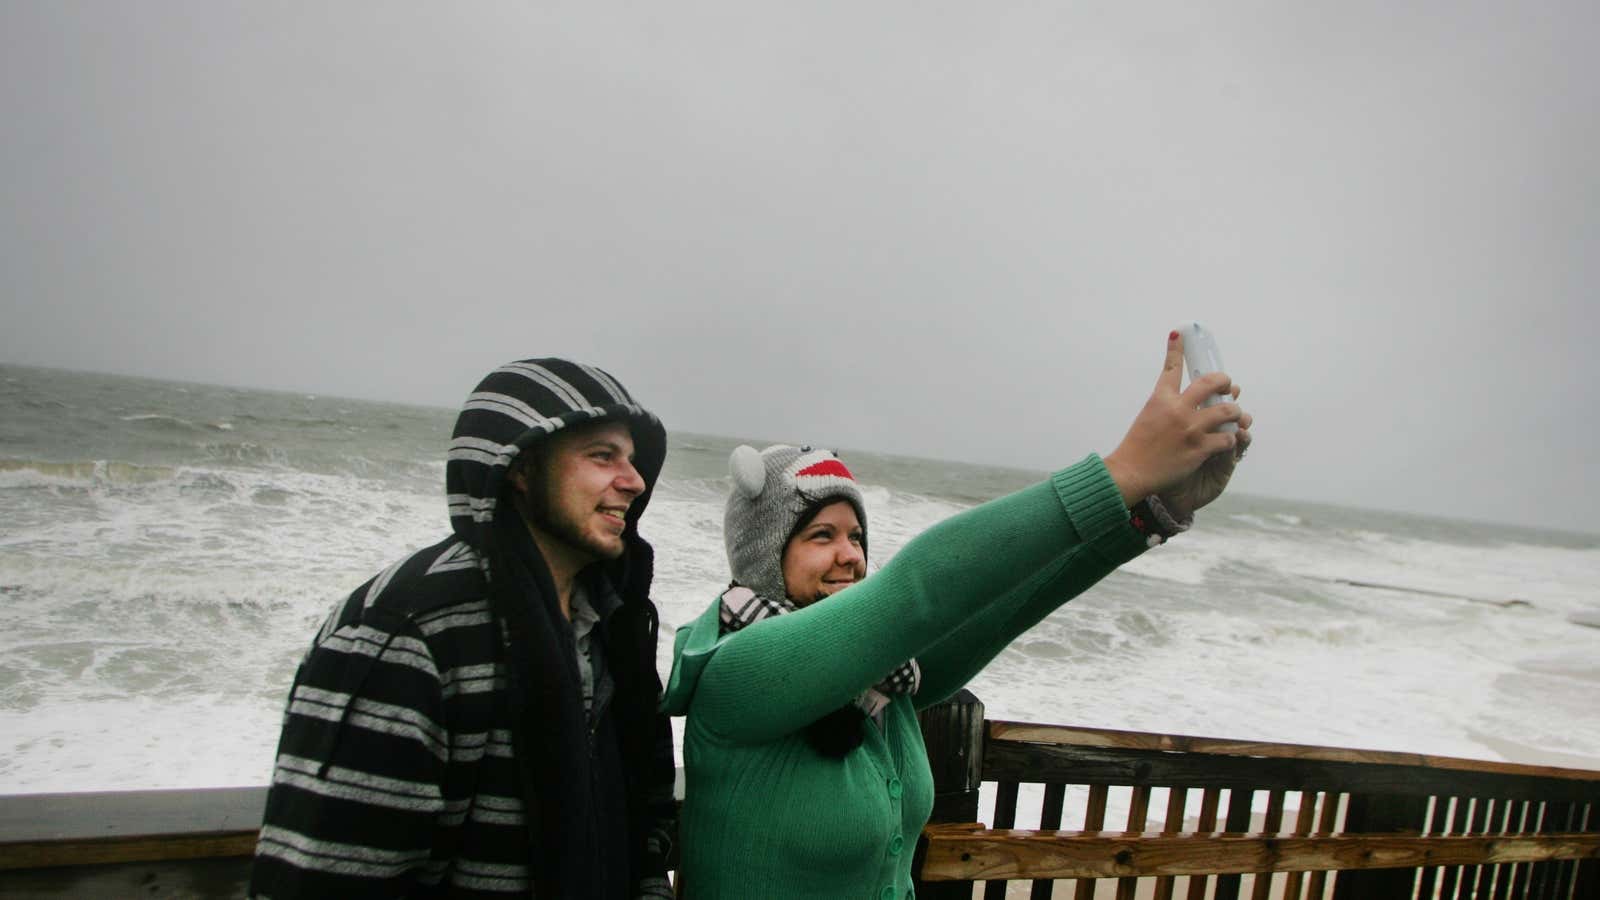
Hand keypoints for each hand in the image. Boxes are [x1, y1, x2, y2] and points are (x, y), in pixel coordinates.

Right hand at [1102, 331, 1251, 508]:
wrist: (1131, 472)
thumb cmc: (1136, 448)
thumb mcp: (1147, 417)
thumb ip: (1165, 406)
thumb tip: (1179, 399)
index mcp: (1160, 400)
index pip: (1171, 369)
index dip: (1176, 349)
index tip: (1179, 333)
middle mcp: (1177, 410)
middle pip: (1211, 383)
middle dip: (1224, 381)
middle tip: (1228, 386)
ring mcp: (1190, 429)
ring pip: (1228, 411)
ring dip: (1235, 412)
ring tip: (1234, 416)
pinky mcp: (1199, 449)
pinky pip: (1227, 438)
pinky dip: (1230, 438)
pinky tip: (1227, 440)